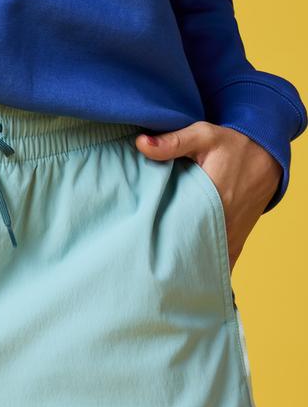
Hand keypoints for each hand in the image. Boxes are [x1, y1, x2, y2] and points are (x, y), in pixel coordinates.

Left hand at [136, 122, 281, 271]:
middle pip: (187, 248)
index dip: (156, 234)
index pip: (177, 226)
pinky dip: (200, 265)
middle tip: (142, 253)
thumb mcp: (204, 136)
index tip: (138, 237)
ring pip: (202, 259)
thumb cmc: (234, 145)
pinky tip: (182, 270)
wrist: (268, 156)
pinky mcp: (236, 241)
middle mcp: (224, 223)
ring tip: (158, 263)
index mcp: (215, 198)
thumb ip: (173, 142)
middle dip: (165, 253)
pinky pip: (217, 263)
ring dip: (183, 262)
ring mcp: (231, 236)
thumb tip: (141, 144)